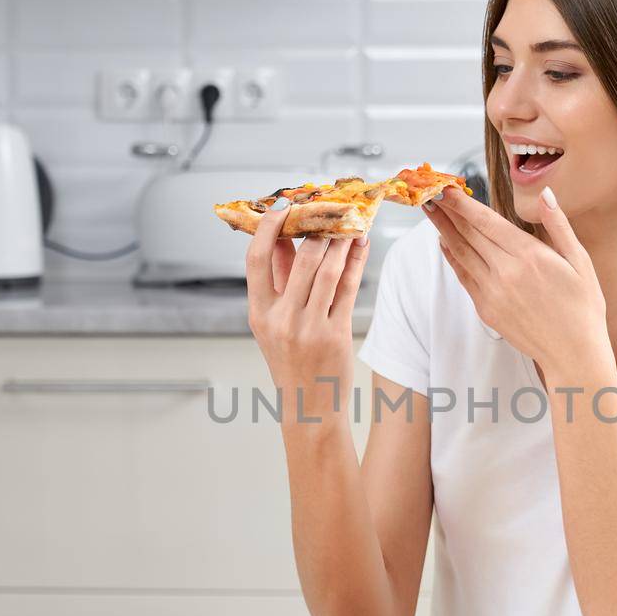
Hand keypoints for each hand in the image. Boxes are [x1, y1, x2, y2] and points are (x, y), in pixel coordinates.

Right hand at [244, 204, 369, 411]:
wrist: (309, 407)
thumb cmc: (291, 362)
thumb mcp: (272, 323)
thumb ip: (277, 281)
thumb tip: (284, 238)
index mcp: (259, 313)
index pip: (256, 259)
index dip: (267, 229)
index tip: (282, 207)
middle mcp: (281, 319)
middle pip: (301, 258)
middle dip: (317, 228)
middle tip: (328, 208)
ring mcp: (309, 328)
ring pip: (328, 270)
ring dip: (341, 240)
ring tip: (349, 222)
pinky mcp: (336, 334)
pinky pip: (349, 288)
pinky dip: (356, 261)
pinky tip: (360, 245)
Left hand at [426, 186, 610, 378]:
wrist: (573, 354)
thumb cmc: (583, 307)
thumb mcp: (580, 261)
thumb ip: (559, 225)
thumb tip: (545, 194)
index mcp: (530, 256)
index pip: (487, 222)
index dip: (463, 203)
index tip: (446, 187)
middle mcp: (506, 273)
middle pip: (468, 235)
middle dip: (447, 211)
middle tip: (429, 192)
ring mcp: (492, 293)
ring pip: (461, 254)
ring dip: (443, 230)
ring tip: (430, 211)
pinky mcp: (486, 310)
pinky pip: (463, 277)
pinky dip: (451, 257)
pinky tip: (444, 242)